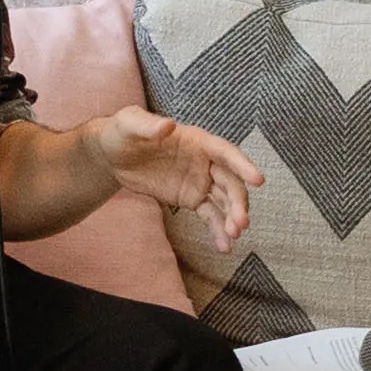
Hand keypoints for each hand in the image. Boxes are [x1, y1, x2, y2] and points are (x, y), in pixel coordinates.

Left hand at [88, 105, 255, 259]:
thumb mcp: (129, 124)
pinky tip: (224, 246)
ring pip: (224, 201)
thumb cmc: (123, 131)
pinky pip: (210, 215)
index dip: (243, 165)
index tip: (258, 180)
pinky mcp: (191, 198)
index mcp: (198, 141)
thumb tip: (168, 125)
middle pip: (230, 182)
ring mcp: (200, 181)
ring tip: (234, 236)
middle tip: (241, 223)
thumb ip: (148, 126)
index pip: (226, 152)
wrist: (113, 154)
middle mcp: (205, 161)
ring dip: (232, 218)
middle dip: (238, 202)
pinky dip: (218, 230)